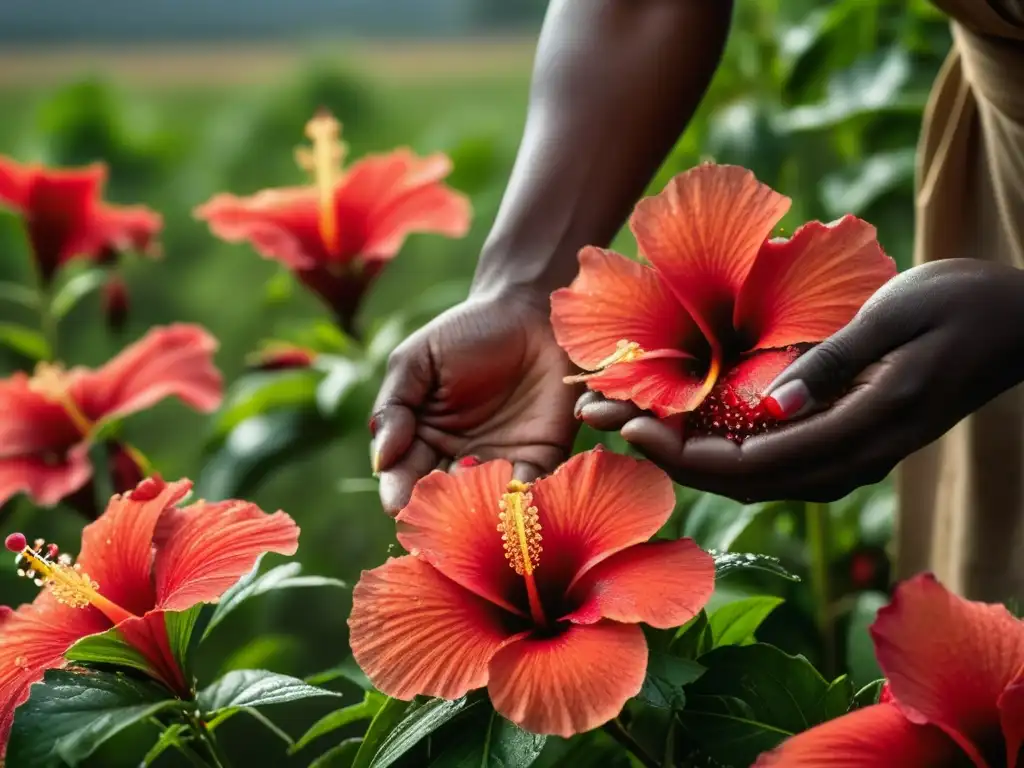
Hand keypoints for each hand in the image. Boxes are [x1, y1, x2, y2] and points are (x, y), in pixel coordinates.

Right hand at [371, 289, 580, 514]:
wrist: (531, 312)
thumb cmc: (467, 331)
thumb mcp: (418, 359)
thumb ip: (394, 405)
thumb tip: (380, 460)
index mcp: (422, 441)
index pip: (402, 478)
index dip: (398, 492)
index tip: (397, 502)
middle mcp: (459, 461)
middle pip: (442, 501)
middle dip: (440, 512)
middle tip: (442, 513)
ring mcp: (501, 465)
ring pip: (486, 505)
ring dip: (482, 512)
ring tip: (481, 509)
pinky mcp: (543, 460)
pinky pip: (532, 490)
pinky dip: (524, 501)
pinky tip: (518, 500)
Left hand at [576, 259, 1023, 501]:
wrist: (1021, 323)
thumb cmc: (963, 304)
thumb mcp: (896, 316)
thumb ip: (831, 362)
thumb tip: (770, 405)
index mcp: (862, 431)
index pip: (750, 464)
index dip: (680, 452)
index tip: (627, 422)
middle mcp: (851, 458)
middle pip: (739, 479)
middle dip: (665, 454)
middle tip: (604, 416)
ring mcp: (850, 457)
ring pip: (751, 475)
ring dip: (686, 452)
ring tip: (630, 417)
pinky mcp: (847, 442)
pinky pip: (771, 458)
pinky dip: (720, 444)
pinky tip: (687, 419)